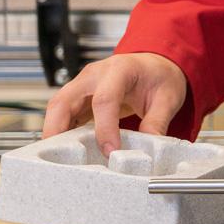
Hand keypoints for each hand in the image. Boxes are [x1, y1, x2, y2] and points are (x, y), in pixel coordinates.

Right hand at [43, 52, 188, 153]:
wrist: (155, 65)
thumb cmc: (159, 75)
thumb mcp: (168, 97)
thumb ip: (157, 122)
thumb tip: (149, 146)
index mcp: (120, 69)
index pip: (104, 100)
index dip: (104, 128)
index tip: (110, 150)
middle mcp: (95, 75)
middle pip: (64, 101)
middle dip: (58, 130)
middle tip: (63, 158)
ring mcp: (83, 85)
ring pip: (57, 108)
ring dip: (55, 133)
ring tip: (62, 158)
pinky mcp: (79, 97)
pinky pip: (63, 115)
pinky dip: (62, 132)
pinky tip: (69, 150)